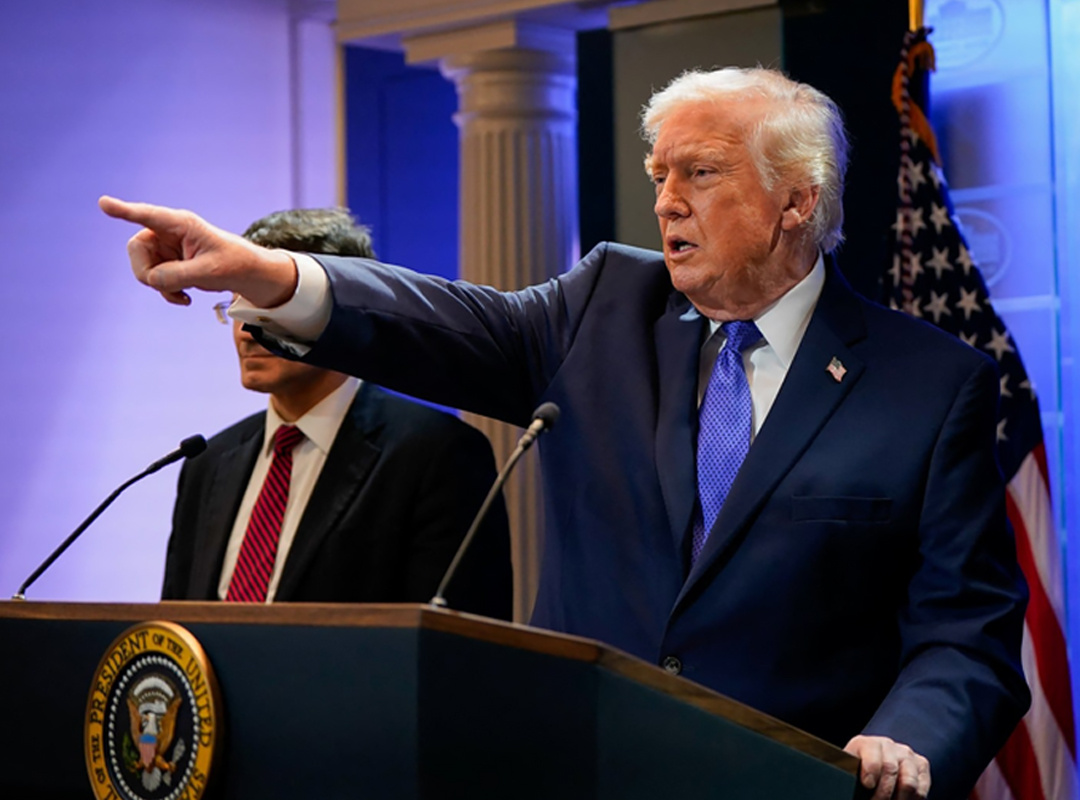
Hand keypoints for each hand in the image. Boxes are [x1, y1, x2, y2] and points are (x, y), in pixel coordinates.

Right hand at [98, 196, 296, 307]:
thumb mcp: (209, 272)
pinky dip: (164, 291)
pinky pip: (152, 278)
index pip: (148, 215)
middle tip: (167, 286)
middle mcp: (168, 231)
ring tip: (184, 293)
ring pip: (143, 267)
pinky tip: (184, 298)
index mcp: (181, 224)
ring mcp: (166, 247)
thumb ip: (176, 276)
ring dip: (159, 285)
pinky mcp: (167, 262)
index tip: (104, 203)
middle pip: (136, 249)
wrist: (245, 274)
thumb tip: (150, 280)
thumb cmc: (233, 264)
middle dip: (146, 272)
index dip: (124, 210)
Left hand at [845, 735, 929, 799]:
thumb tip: (853, 785)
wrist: (873, 766)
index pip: (872, 756)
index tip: (867, 785)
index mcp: (867, 744)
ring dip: (899, 799)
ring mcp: (906, 754)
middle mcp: (888, 745)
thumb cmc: (858, 772)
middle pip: (890, 770)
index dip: (870, 772)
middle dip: (883, 794)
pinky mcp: (921, 765)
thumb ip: (851, 774)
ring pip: (909, 783)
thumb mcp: (850, 770)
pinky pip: (921, 790)